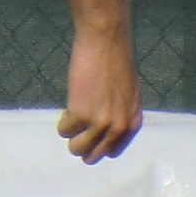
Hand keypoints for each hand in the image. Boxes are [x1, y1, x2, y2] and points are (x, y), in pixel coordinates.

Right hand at [57, 22, 142, 163]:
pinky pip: (63, 130)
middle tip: (78, 124)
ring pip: (76, 149)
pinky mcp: (81, 114)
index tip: (91, 130)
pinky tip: (70, 102)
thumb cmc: (115, 60)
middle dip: (82, 144)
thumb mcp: (128, 93)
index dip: (97, 142)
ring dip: (71, 135)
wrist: (106, 40)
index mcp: (132, 123)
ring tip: (73, 114)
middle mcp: (119, 128)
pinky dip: (62, 120)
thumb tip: (104, 129)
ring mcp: (100, 123)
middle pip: (93, 156)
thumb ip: (120, 114)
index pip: (112, 151)